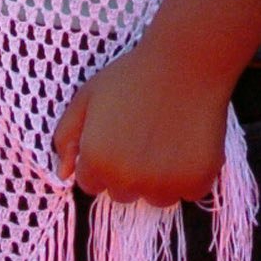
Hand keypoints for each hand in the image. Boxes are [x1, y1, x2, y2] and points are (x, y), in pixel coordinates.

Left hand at [50, 42, 230, 206]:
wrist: (186, 63)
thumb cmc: (133, 76)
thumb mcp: (87, 97)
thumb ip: (67, 136)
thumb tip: (63, 173)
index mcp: (97, 161)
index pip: (92, 183)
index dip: (103, 159)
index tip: (118, 138)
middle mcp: (127, 179)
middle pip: (122, 193)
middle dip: (129, 171)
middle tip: (142, 137)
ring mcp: (163, 184)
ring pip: (156, 197)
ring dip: (159, 179)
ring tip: (167, 141)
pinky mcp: (196, 182)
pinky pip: (189, 192)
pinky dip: (190, 175)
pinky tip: (188, 145)